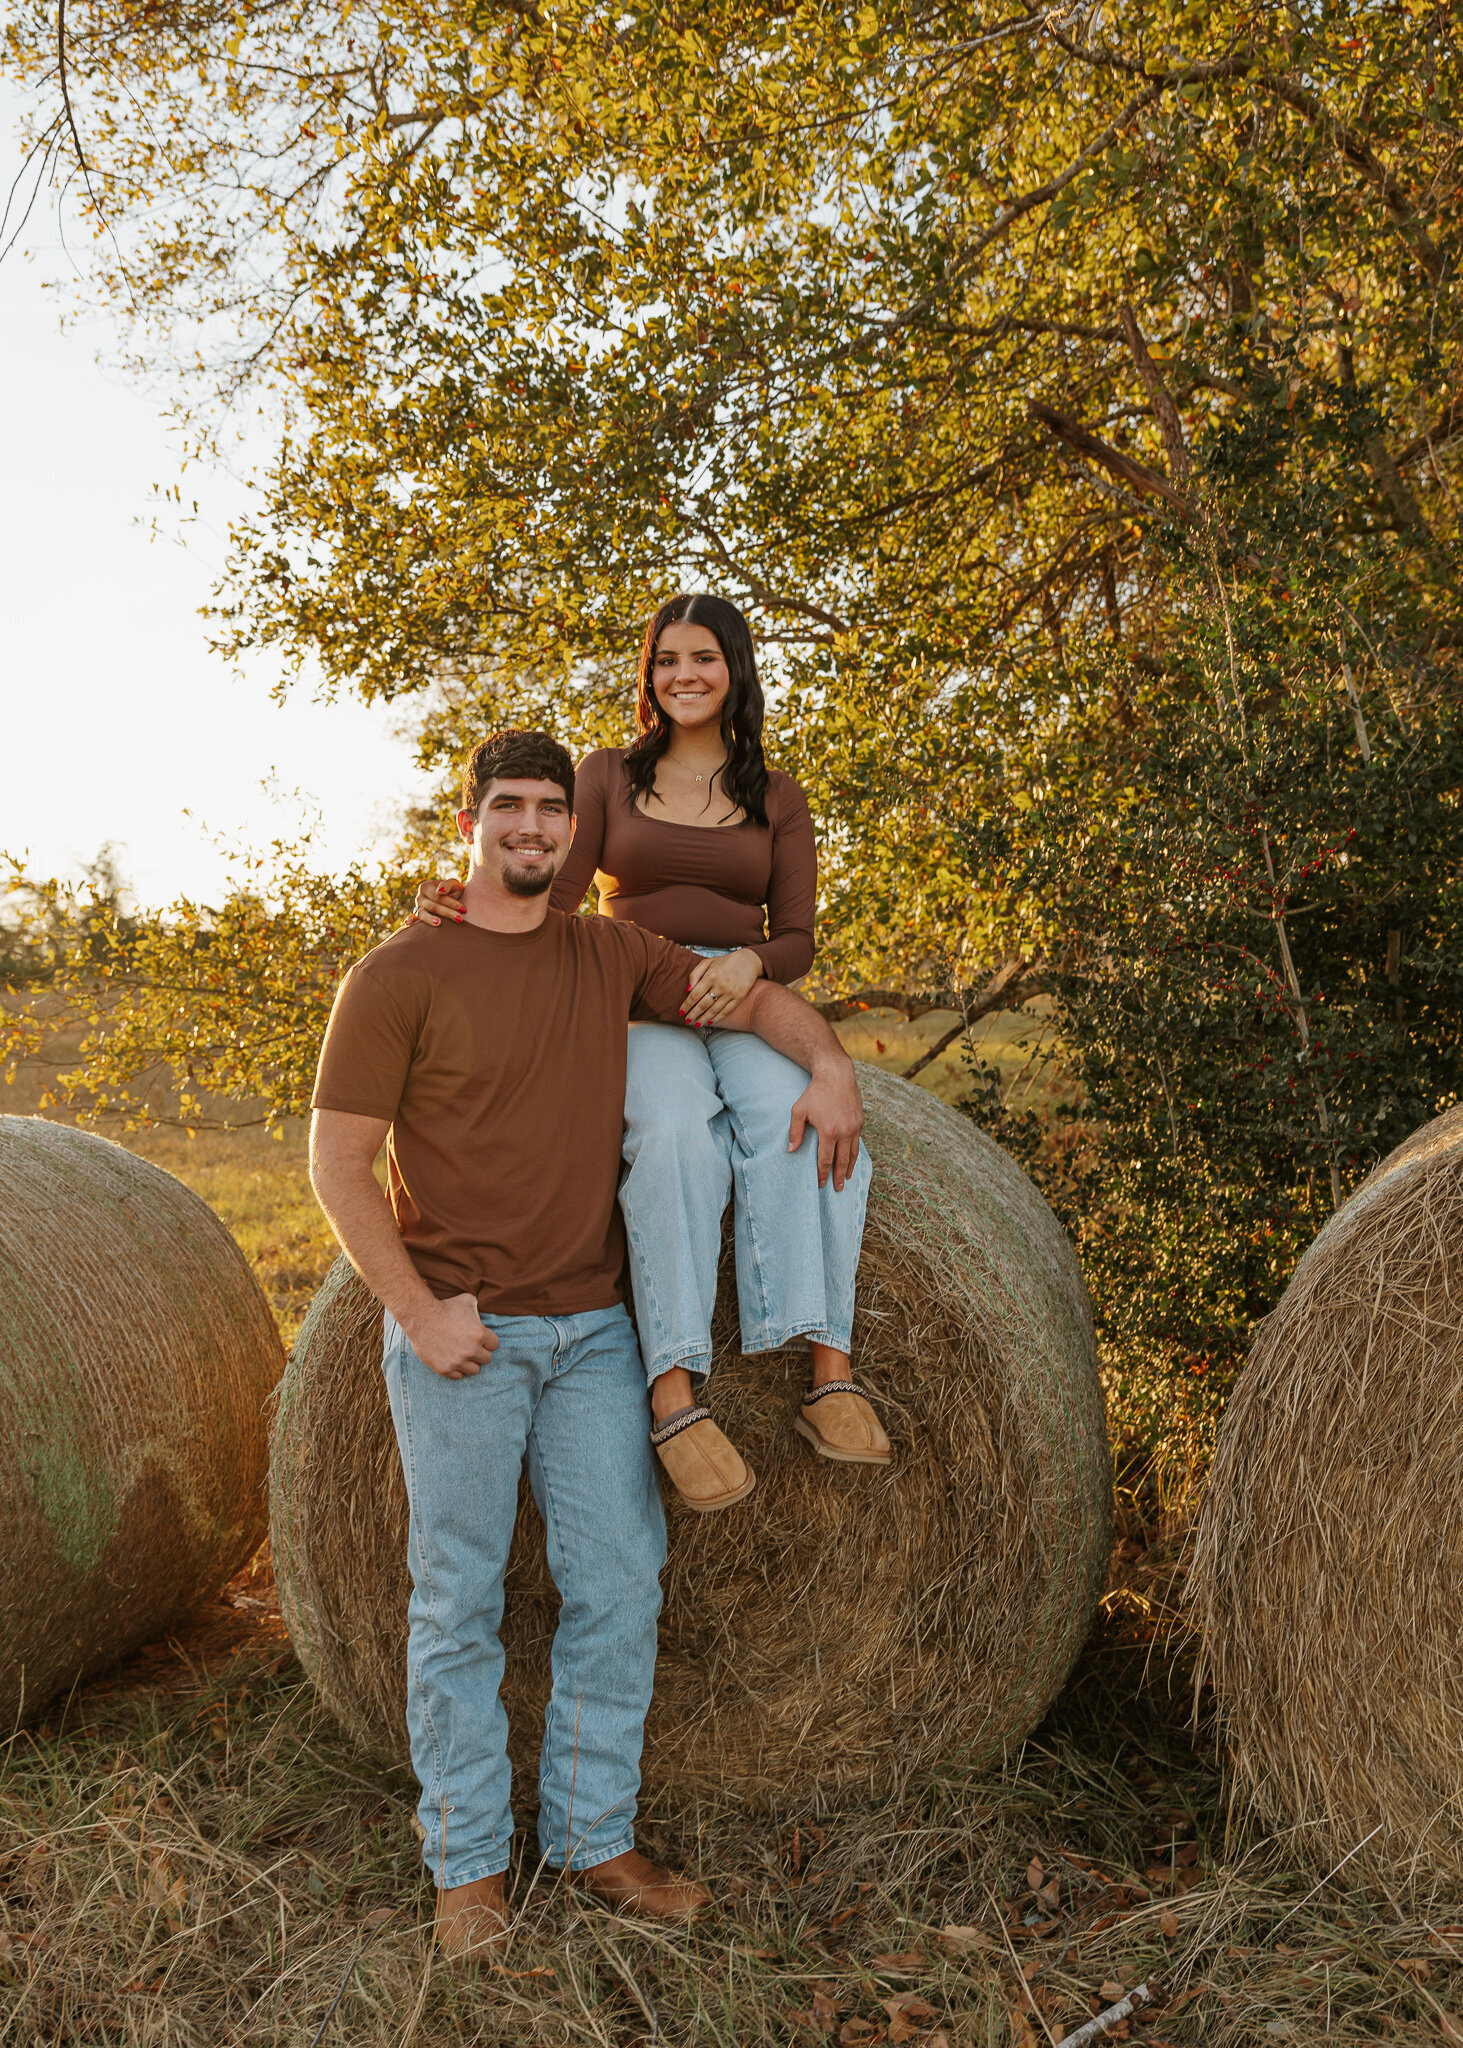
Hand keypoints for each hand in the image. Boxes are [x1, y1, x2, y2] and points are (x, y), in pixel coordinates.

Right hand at [400, 1293, 498, 1378]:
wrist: (421, 1317)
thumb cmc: (445, 1307)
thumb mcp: (467, 1301)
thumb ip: (479, 1308)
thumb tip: (483, 1311)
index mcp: (480, 1335)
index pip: (494, 1345)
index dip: (487, 1341)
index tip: (479, 1339)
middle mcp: (471, 1350)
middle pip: (486, 1359)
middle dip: (480, 1353)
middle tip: (470, 1347)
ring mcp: (457, 1361)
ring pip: (474, 1370)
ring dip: (470, 1363)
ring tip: (462, 1355)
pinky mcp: (444, 1369)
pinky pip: (458, 1376)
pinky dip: (456, 1370)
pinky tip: (452, 1360)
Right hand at [412, 876, 465, 926]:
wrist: (454, 900)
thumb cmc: (454, 892)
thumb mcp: (454, 884)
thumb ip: (448, 884)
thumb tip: (440, 891)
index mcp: (426, 887)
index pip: (439, 896)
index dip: (451, 903)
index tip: (464, 910)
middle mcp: (420, 897)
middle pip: (433, 906)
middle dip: (447, 912)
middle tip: (460, 919)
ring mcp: (417, 907)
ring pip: (422, 913)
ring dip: (430, 918)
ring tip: (438, 923)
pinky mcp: (417, 917)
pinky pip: (414, 919)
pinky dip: (410, 920)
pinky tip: (407, 924)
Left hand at [681, 948, 763, 1026]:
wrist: (749, 961)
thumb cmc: (725, 962)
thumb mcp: (708, 962)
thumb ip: (695, 974)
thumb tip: (687, 989)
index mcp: (711, 975)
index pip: (695, 994)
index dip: (687, 1005)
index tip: (681, 1011)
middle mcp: (720, 985)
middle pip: (703, 1004)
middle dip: (693, 1014)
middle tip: (687, 1020)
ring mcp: (730, 992)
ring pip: (714, 1010)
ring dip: (703, 1019)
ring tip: (697, 1024)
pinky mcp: (739, 998)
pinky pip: (726, 1011)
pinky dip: (717, 1018)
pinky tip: (710, 1022)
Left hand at [787, 1059, 864, 1190]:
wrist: (837, 1075)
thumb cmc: (815, 1092)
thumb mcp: (798, 1110)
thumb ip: (795, 1132)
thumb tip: (791, 1151)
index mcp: (828, 1131)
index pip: (825, 1159)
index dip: (822, 1173)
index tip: (820, 1184)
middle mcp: (844, 1131)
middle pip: (842, 1161)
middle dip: (838, 1176)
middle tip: (837, 1189)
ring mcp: (854, 1127)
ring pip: (853, 1154)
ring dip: (849, 1168)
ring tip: (846, 1179)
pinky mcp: (860, 1122)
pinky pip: (857, 1143)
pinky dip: (855, 1154)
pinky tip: (851, 1160)